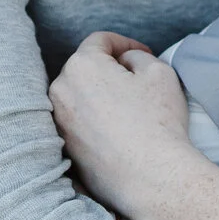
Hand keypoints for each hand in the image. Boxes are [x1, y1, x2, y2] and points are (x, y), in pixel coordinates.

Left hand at [48, 32, 218, 219]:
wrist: (152, 178)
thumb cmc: (158, 122)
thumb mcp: (159, 72)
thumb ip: (138, 57)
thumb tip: (124, 62)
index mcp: (82, 66)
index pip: (100, 41)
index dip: (125, 43)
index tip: (144, 54)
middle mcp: (60, 92)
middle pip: (85, 68)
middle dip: (110, 69)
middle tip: (138, 81)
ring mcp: (59, 123)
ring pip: (80, 98)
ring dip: (101, 96)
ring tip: (131, 109)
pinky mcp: (65, 150)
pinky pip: (80, 125)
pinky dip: (96, 123)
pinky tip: (121, 133)